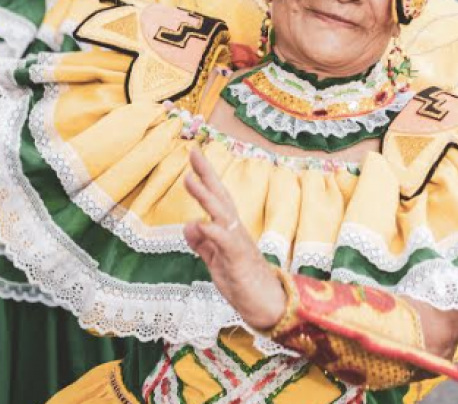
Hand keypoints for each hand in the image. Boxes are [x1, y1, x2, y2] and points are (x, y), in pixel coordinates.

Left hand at [183, 147, 286, 331]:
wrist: (268, 305)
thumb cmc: (243, 284)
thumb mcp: (216, 262)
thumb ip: (203, 244)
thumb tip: (189, 224)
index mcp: (229, 231)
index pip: (216, 199)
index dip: (204, 178)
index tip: (193, 158)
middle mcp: (235, 231)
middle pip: (220, 196)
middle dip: (207, 174)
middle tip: (194, 151)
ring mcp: (238, 243)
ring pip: (222, 213)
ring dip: (205, 196)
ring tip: (189, 179)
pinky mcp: (239, 259)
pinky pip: (225, 241)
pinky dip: (212, 231)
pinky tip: (200, 223)